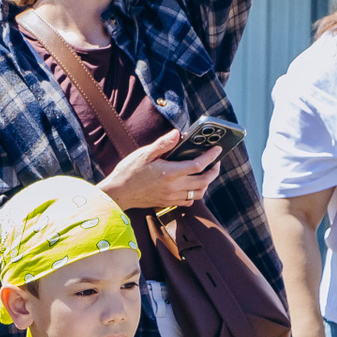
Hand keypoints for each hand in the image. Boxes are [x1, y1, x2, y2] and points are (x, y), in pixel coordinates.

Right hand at [99, 129, 221, 212]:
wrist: (118, 193)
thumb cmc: (129, 171)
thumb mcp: (144, 154)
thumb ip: (163, 144)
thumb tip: (178, 134)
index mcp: (170, 172)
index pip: (199, 165)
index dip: (211, 156)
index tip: (218, 149)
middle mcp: (174, 186)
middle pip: (204, 180)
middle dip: (214, 171)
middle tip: (216, 162)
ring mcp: (172, 196)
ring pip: (199, 192)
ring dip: (207, 183)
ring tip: (206, 173)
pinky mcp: (168, 202)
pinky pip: (189, 201)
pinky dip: (195, 193)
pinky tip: (191, 185)